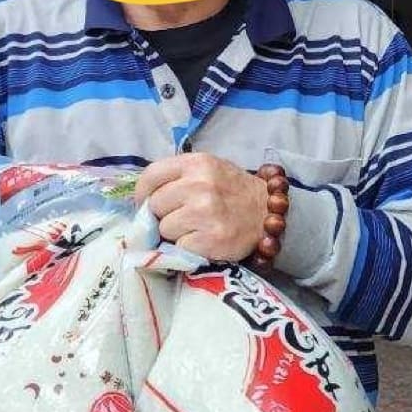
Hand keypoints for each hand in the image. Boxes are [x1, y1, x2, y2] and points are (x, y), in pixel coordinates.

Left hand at [135, 153, 266, 262]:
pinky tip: (203, 241)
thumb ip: (177, 177)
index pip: (151, 176)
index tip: (146, 204)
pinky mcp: (211, 239)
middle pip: (155, 205)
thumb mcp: (208, 169)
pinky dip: (188, 248)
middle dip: (163, 214)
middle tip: (181, 217)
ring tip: (195, 229)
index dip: (143, 193)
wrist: (269, 214)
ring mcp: (205, 212)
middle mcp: (199, 185)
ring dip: (175, 233)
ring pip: (164, 228)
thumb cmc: (233, 192)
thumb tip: (142, 199)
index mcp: (197, 163)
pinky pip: (179, 247)